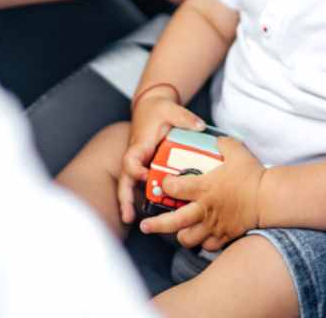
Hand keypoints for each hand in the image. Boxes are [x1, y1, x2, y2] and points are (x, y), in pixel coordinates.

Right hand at [117, 89, 205, 224]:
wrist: (149, 105)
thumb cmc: (157, 109)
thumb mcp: (172, 109)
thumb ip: (185, 118)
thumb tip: (200, 126)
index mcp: (140, 144)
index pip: (131, 160)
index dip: (135, 170)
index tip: (145, 177)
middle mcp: (137, 156)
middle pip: (125, 179)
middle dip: (125, 197)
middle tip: (128, 216)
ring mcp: (140, 162)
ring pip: (130, 184)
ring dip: (129, 201)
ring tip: (131, 220)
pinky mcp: (145, 165)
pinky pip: (140, 183)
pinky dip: (139, 196)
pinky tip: (147, 211)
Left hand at [137, 136, 264, 250]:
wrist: (268, 198)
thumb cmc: (251, 174)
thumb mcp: (236, 150)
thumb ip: (222, 143)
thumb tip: (216, 139)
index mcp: (203, 187)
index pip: (173, 188)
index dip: (165, 185)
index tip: (164, 183)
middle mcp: (204, 209)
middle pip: (173, 222)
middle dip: (155, 225)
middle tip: (145, 225)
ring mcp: (213, 225)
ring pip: (187, 239)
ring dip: (180, 235)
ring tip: (177, 231)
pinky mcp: (224, 236)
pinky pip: (207, 246)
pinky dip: (202, 243)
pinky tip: (202, 236)